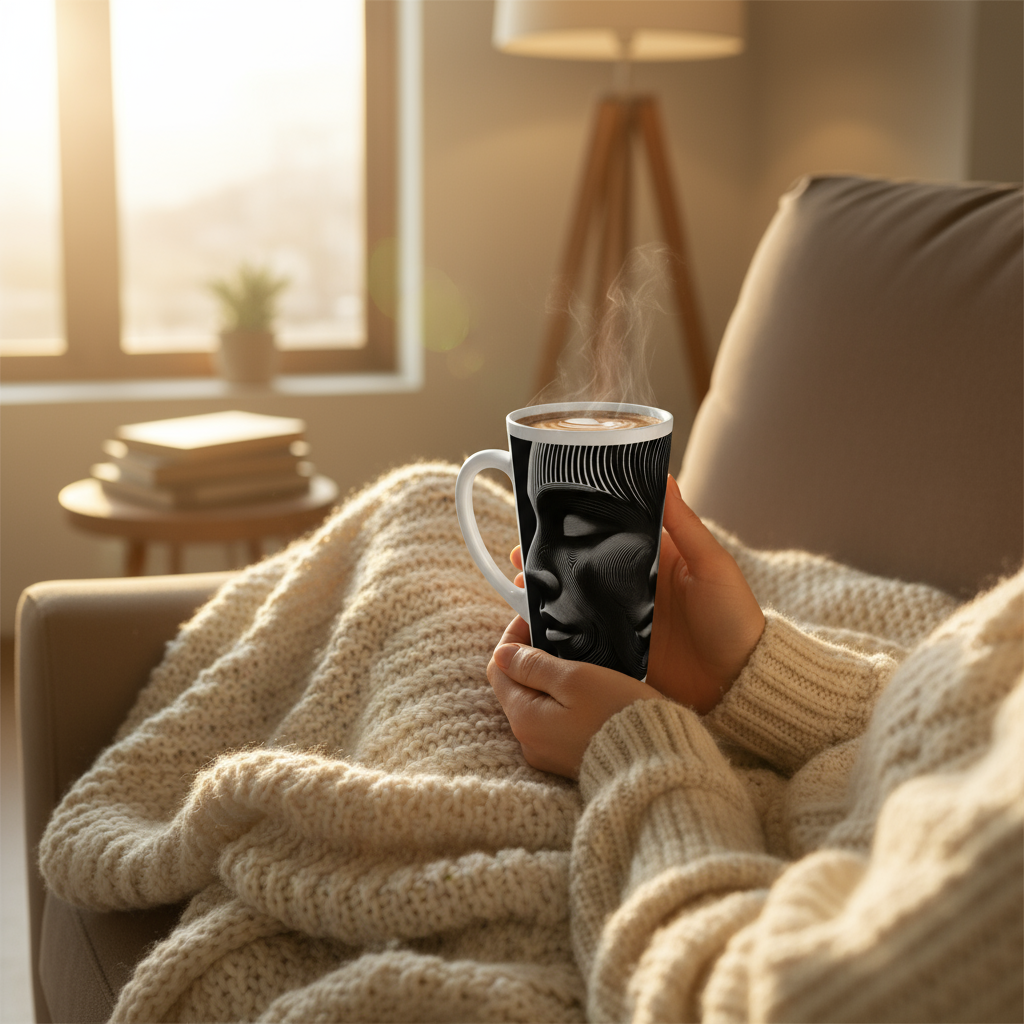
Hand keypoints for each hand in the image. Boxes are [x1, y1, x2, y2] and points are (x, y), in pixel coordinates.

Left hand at [487, 614, 663, 778]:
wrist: (654, 762)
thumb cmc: (616, 714)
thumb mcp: (574, 679)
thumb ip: (534, 665)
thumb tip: (502, 653)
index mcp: (523, 717)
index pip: (498, 668)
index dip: (512, 639)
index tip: (533, 618)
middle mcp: (528, 739)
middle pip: (514, 686)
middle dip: (528, 657)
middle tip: (554, 633)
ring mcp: (547, 751)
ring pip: (534, 703)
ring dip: (545, 679)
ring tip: (571, 657)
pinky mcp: (567, 756)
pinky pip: (552, 720)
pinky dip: (560, 700)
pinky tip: (582, 689)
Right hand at [507, 476, 763, 714]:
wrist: (740, 682)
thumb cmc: (734, 618)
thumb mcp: (712, 565)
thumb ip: (684, 525)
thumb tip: (663, 475)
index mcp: (656, 559)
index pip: (611, 534)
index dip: (580, 524)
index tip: (548, 514)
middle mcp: (635, 587)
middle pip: (585, 566)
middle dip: (550, 558)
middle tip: (519, 552)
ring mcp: (624, 621)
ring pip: (577, 600)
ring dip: (548, 592)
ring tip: (519, 585)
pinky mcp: (619, 652)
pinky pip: (583, 638)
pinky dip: (559, 631)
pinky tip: (535, 625)